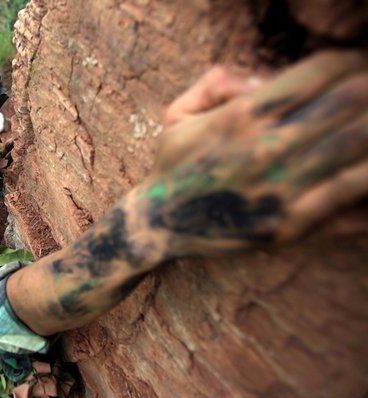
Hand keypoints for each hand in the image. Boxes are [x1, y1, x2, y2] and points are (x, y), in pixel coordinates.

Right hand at [146, 50, 366, 255]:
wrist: (160, 224)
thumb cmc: (174, 165)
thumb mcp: (178, 113)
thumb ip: (216, 83)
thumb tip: (262, 81)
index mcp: (241, 116)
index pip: (319, 72)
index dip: (347, 62)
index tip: (353, 66)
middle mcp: (265, 148)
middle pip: (348, 102)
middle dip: (367, 90)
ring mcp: (281, 188)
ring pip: (357, 145)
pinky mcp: (290, 225)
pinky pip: (349, 192)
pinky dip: (367, 176)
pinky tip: (365, 166)